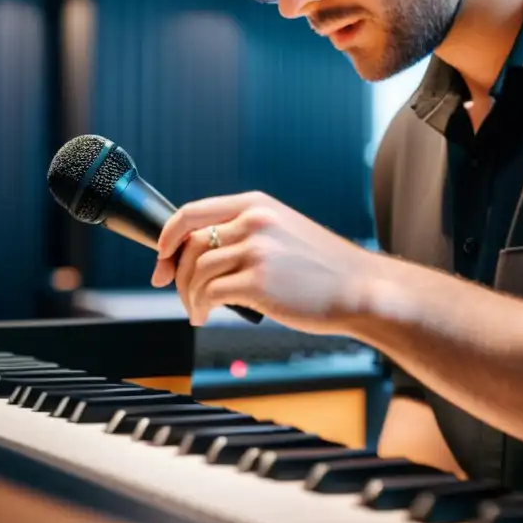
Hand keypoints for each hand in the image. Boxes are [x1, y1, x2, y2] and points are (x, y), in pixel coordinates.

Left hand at [150, 191, 379, 333]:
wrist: (362, 290)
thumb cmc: (322, 269)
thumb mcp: (283, 232)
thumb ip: (243, 233)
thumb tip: (196, 253)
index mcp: (256, 206)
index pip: (192, 211)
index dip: (168, 235)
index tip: (160, 257)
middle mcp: (254, 222)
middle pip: (190, 244)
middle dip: (175, 272)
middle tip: (176, 291)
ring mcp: (257, 251)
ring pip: (197, 271)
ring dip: (188, 295)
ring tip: (197, 310)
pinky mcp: (259, 282)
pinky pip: (209, 294)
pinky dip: (199, 308)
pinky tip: (204, 317)